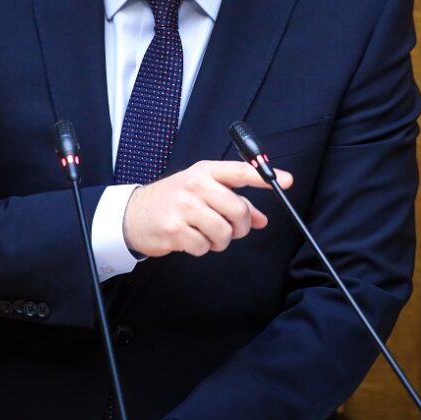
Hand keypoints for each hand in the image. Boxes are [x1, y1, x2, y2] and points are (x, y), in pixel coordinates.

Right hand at [122, 160, 291, 257]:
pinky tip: (190, 239)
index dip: (265, 177)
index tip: (287, 181)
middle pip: (239, 210)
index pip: (241, 171)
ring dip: (220, 241)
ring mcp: (184, 207)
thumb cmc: (173, 201)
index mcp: (205, 171)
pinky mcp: (175, 229)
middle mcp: (195, 185)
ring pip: (224, 232)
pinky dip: (202, 248)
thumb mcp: (201, 192)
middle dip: (240, 226)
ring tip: (206, 234)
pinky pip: (205, 246)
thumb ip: (233, 202)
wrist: (133, 215)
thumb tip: (261, 219)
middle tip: (231, 229)